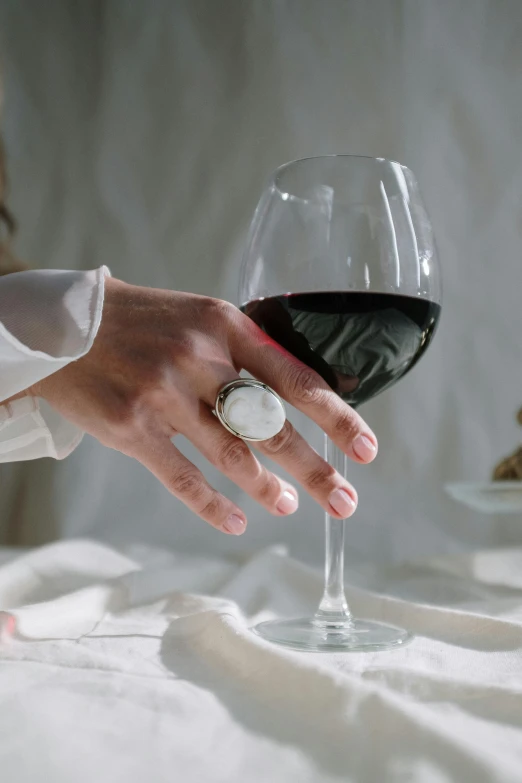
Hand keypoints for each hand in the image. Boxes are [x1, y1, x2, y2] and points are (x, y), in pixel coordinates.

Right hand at [32, 278, 377, 533]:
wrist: (64, 325)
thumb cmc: (141, 322)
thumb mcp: (198, 317)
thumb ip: (242, 351)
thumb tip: (290, 396)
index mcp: (224, 326)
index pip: (295, 379)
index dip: (336, 418)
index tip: (366, 449)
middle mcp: (198, 360)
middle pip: (270, 427)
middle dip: (314, 469)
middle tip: (345, 501)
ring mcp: (163, 395)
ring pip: (232, 456)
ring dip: (268, 488)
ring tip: (290, 506)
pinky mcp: (132, 429)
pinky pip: (183, 477)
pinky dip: (214, 505)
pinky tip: (238, 520)